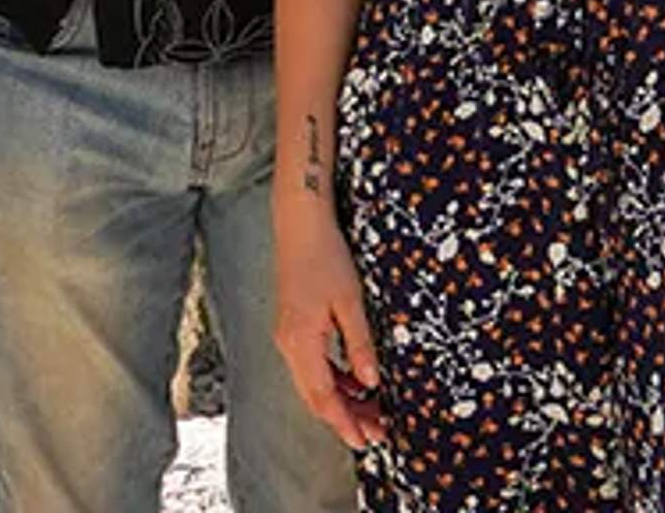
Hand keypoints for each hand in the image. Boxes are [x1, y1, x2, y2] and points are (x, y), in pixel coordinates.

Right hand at [273, 209, 388, 450]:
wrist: (299, 222)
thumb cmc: (325, 256)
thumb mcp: (350, 301)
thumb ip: (359, 344)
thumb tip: (372, 382)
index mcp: (300, 342)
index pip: (324, 397)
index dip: (345, 423)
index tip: (366, 443)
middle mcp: (288, 344)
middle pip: (315, 396)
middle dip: (345, 418)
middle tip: (377, 434)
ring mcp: (288, 335)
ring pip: (313, 382)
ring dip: (341, 399)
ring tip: (372, 411)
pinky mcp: (292, 326)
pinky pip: (312, 364)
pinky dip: (333, 379)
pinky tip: (355, 381)